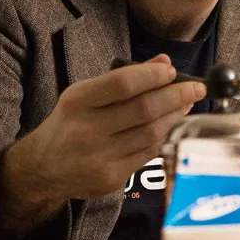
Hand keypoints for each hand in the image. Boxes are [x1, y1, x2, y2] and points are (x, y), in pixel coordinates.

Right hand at [7, 55, 204, 204]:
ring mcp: (98, 157)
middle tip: (196, 88)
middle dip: (177, 95)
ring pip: (151, 133)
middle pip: (144, 109)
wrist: (42, 167)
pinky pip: (148, 154)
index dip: (152, 75)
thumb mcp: (86, 94)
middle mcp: (86, 129)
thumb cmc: (71, 122)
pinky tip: (173, 125)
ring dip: (176, 116)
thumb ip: (123, 77)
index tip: (172, 71)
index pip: (122, 83)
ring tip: (188, 104)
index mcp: (77, 101)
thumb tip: (164, 62)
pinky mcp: (110, 178)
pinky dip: (165, 137)